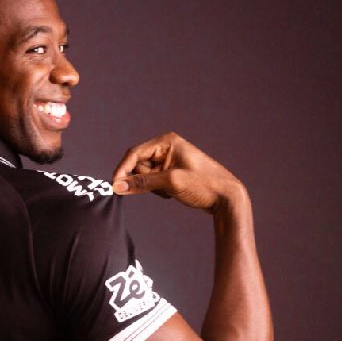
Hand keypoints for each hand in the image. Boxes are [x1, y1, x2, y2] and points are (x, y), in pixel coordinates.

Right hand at [111, 132, 243, 212]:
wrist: (227, 198)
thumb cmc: (204, 185)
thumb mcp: (171, 182)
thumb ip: (142, 183)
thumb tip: (117, 186)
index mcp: (167, 142)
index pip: (134, 153)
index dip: (123, 169)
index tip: (114, 185)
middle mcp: (166, 148)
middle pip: (138, 165)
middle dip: (143, 180)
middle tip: (159, 188)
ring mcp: (168, 161)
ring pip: (144, 176)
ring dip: (151, 187)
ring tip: (169, 191)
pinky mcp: (170, 173)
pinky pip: (152, 182)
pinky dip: (158, 190)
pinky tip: (172, 193)